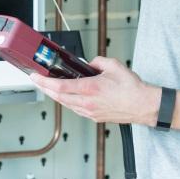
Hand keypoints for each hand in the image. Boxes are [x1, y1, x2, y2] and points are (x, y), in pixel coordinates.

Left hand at [30, 56, 160, 125]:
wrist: (144, 106)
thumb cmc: (132, 89)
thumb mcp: (113, 65)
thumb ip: (97, 61)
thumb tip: (89, 64)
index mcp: (91, 89)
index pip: (61, 86)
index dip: (44, 82)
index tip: (35, 76)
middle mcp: (88, 103)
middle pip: (58, 97)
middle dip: (44, 88)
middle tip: (36, 81)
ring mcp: (90, 112)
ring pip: (65, 104)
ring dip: (54, 96)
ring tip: (47, 87)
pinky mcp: (94, 117)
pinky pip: (74, 109)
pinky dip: (66, 102)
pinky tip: (64, 96)